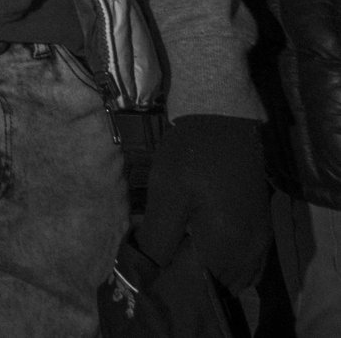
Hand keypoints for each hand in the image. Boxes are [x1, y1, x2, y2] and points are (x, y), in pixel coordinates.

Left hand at [138, 114, 266, 288]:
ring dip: (205, 271)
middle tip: (158, 257)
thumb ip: (158, 238)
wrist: (223, 121)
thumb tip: (146, 269)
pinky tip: (198, 246)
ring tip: (174, 250)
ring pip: (231, 276)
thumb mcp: (165, 196)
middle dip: (186, 277)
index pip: (194, 285)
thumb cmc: (189, 156)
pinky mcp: (260, 229)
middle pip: (215, 284)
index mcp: (226, 247)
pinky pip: (245, 263)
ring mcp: (260, 241)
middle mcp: (250, 252)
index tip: (146, 266)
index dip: (168, 280)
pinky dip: (223, 263)